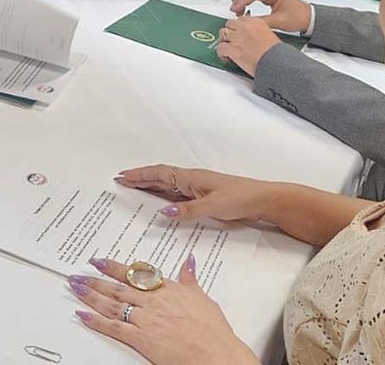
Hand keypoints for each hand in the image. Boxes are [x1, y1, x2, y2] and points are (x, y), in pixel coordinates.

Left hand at [70, 255, 257, 364]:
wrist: (216, 353)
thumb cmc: (212, 330)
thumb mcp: (202, 298)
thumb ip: (190, 278)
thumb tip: (189, 261)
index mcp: (166, 289)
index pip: (134, 274)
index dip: (114, 267)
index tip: (99, 261)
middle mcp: (153, 300)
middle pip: (118, 287)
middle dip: (96, 280)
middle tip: (78, 274)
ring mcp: (146, 319)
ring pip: (112, 304)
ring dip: (91, 295)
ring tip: (76, 287)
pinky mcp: (142, 338)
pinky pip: (114, 328)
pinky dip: (96, 321)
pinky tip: (83, 314)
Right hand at [116, 165, 269, 222]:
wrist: (262, 200)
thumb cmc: (239, 199)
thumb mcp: (213, 206)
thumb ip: (188, 210)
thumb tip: (163, 211)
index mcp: (191, 178)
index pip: (160, 174)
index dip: (140, 175)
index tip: (123, 176)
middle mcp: (191, 180)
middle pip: (160, 177)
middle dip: (140, 178)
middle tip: (122, 181)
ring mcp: (197, 188)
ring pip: (168, 184)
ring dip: (151, 185)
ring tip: (134, 188)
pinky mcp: (203, 196)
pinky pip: (177, 193)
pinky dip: (164, 194)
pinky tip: (161, 202)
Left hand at [216, 16, 279, 76]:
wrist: (276, 63)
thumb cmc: (275, 53)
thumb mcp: (270, 36)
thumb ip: (258, 32)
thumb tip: (251, 37)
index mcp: (255, 22)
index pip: (240, 20)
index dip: (238, 28)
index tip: (238, 33)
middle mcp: (244, 27)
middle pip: (229, 24)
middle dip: (230, 33)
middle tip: (232, 41)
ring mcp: (237, 37)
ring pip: (223, 34)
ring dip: (225, 42)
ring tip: (229, 50)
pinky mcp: (232, 49)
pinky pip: (220, 48)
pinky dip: (222, 54)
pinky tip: (227, 58)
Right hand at [228, 0, 310, 31]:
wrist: (308, 18)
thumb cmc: (298, 17)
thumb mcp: (279, 22)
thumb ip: (262, 21)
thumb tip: (248, 22)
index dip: (242, 0)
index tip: (235, 8)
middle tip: (233, 10)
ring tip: (236, 9)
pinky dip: (247, 0)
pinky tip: (243, 6)